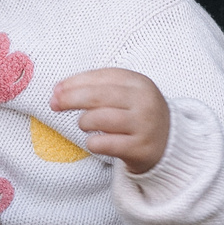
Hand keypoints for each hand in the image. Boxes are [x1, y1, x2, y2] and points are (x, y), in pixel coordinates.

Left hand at [50, 67, 170, 174]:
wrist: (169, 145)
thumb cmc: (138, 115)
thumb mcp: (126, 94)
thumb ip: (96, 88)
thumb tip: (58, 90)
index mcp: (139, 83)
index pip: (102, 76)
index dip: (75, 82)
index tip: (57, 90)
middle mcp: (144, 101)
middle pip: (97, 96)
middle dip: (70, 99)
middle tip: (54, 104)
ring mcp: (143, 125)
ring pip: (99, 119)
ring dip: (83, 122)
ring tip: (84, 124)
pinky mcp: (139, 148)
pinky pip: (104, 144)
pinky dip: (93, 143)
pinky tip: (96, 142)